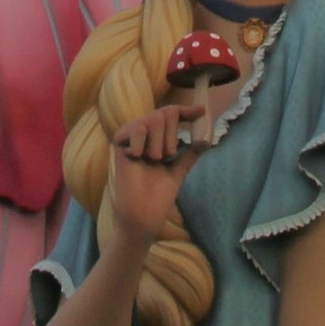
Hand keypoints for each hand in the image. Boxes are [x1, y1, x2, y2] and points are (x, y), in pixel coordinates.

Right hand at [107, 100, 208, 236]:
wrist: (145, 214)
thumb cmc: (158, 195)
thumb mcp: (178, 169)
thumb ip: (189, 153)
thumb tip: (206, 138)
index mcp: (154, 138)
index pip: (171, 115)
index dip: (186, 111)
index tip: (202, 111)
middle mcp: (142, 132)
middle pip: (165, 114)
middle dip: (171, 137)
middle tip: (164, 159)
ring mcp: (130, 136)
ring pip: (155, 120)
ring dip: (160, 146)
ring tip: (151, 162)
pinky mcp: (119, 143)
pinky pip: (138, 129)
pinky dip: (142, 146)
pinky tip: (136, 160)